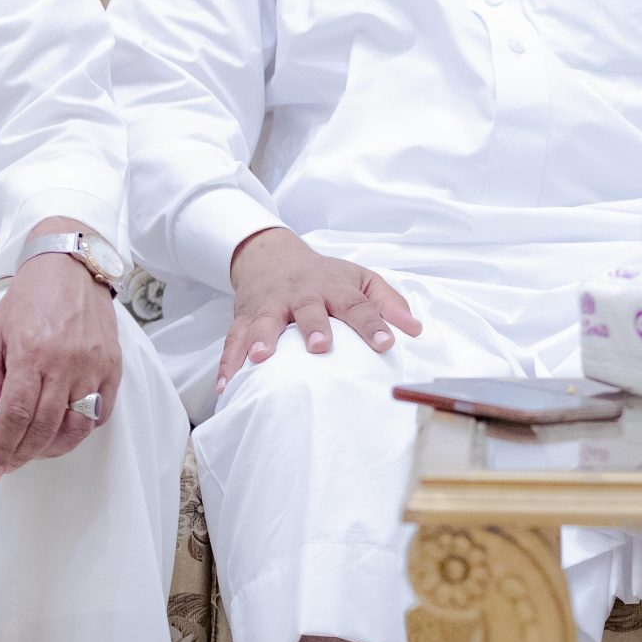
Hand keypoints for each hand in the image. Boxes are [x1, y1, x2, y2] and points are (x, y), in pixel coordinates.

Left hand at [0, 222, 123, 481]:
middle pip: (45, 427)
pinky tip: (64, 430)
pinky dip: (82, 429)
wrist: (69, 266)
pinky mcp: (113, 365)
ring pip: (76, 426)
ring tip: (35, 451)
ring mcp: (93, 365)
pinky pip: (101, 411)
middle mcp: (65, 362)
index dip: (2, 449)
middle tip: (9, 464)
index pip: (14, 416)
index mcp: (30, 353)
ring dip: (54, 448)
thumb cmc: (28, 300)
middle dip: (23, 454)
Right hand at [219, 228, 421, 389]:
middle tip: (320, 347)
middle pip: (308, 309)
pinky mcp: (244, 317)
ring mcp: (270, 305)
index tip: (387, 344)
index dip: (373, 324)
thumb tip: (416, 330)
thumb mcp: (360, 279)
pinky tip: (226, 386)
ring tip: (261, 359)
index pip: (357, 305)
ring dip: (261, 340)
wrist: (271, 255)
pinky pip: (233, 340)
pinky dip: (228, 363)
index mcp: (334, 287)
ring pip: (264, 321)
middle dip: (313, 327)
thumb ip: (388, 303)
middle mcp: (302, 294)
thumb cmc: (323, 276)